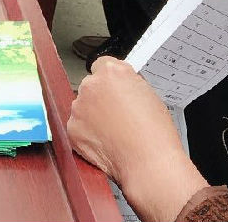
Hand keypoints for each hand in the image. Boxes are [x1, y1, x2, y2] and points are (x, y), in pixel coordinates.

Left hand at [69, 58, 207, 221]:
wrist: (148, 163)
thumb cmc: (154, 133)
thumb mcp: (148, 94)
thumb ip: (129, 84)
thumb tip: (122, 86)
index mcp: (112, 72)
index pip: (103, 65)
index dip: (111, 80)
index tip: (115, 89)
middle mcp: (91, 86)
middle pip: (91, 86)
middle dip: (101, 98)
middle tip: (117, 115)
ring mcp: (79, 108)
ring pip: (83, 108)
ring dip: (93, 116)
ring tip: (115, 132)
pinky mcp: (72, 129)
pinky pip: (78, 127)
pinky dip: (88, 134)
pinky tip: (106, 142)